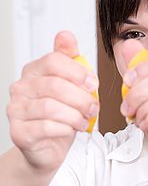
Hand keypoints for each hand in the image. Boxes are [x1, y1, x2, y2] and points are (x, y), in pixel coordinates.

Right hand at [7, 31, 98, 173]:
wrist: (47, 149)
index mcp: (33, 73)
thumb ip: (69, 62)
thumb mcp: (69, 87)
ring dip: (75, 115)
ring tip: (84, 121)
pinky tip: (72, 130)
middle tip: (93, 108)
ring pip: (51, 107)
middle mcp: (20, 89)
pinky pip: (45, 127)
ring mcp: (16, 110)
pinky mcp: (19, 132)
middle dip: (81, 98)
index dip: (78, 72)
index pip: (54, 61)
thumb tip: (66, 35)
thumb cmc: (59, 118)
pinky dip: (65, 129)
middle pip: (55, 85)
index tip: (93, 84)